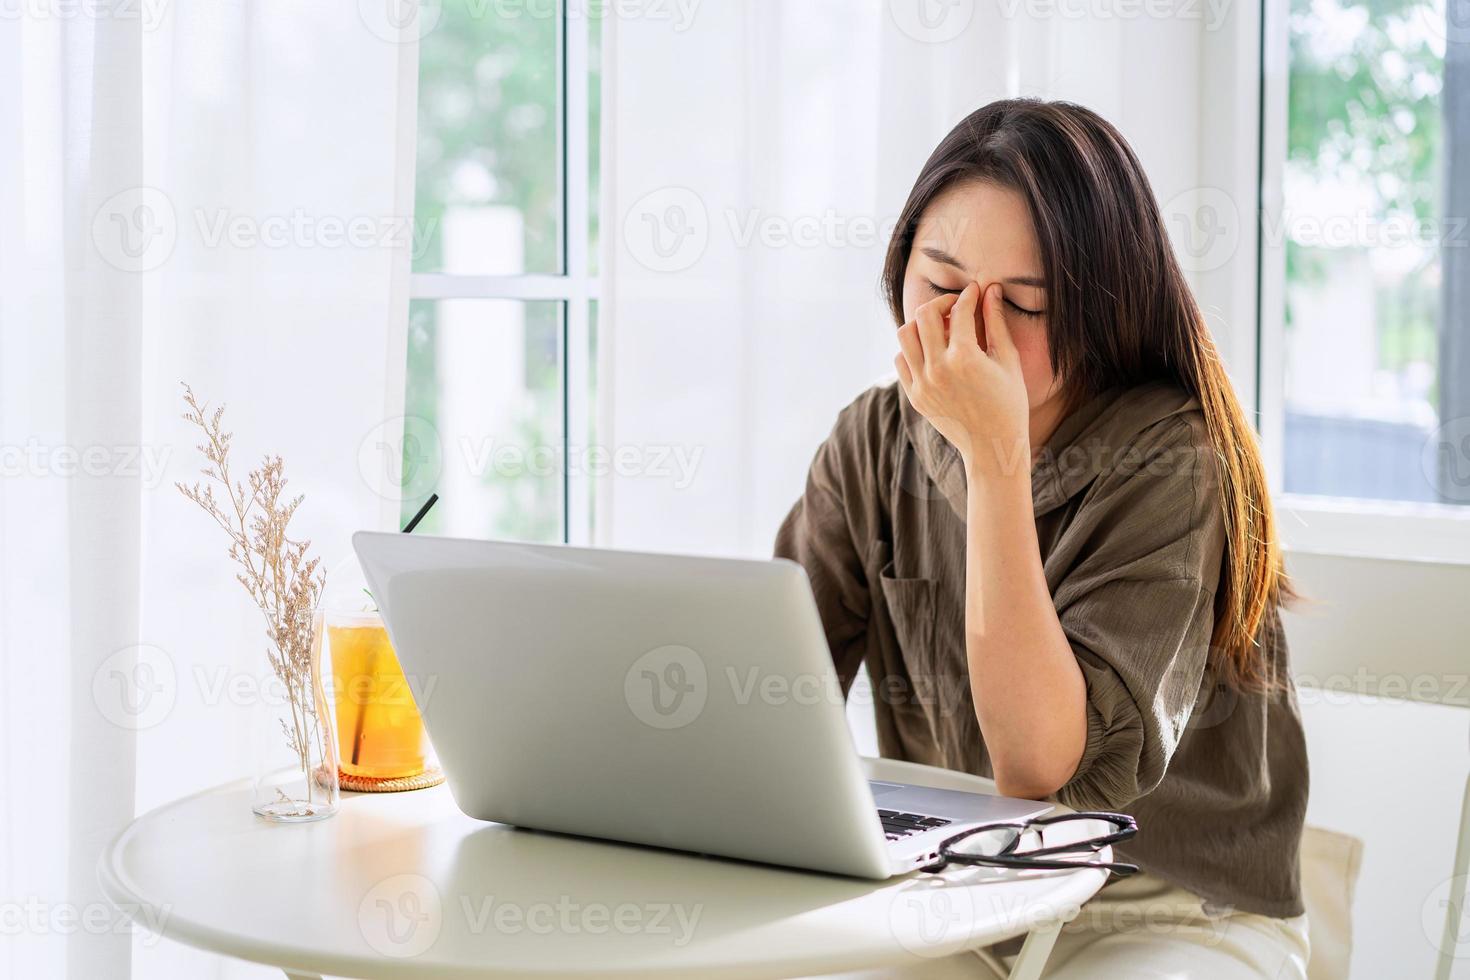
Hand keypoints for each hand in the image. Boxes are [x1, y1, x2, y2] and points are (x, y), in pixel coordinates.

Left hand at [894, 282, 1030, 475]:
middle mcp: (938, 368)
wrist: (992, 447)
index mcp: (964, 357)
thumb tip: (991, 290)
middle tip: (956, 307)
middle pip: (924, 315)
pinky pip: (901, 359)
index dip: (969, 295)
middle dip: (942, 303)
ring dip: (923, 324)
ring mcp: (922, 383)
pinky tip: (933, 351)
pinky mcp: (914, 395)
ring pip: (905, 335)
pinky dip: (913, 349)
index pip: (959, 310)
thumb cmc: (1009, 403)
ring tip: (942, 328)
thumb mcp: (1008, 360)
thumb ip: (996, 322)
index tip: (976, 291)